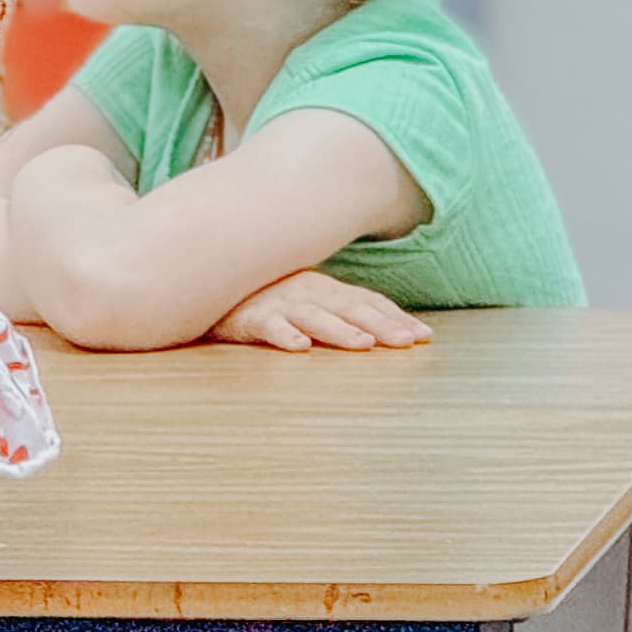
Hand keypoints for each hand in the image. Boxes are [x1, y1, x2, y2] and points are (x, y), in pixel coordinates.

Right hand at [209, 269, 431, 351]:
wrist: (207, 285)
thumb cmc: (260, 297)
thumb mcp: (302, 298)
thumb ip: (336, 311)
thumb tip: (381, 332)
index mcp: (321, 288)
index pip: (365, 301)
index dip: (394, 317)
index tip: (424, 336)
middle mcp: (304, 291)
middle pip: (348, 308)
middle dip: (380, 324)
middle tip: (407, 341)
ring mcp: (277, 303)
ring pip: (313, 316)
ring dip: (339, 329)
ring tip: (363, 343)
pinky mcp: (248, 317)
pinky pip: (268, 326)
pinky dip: (284, 335)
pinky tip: (299, 347)